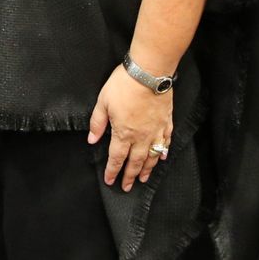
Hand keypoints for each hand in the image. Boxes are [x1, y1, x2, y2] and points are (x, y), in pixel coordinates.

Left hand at [88, 65, 173, 191]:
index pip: (116, 158)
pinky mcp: (166, 122)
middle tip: (127, 187)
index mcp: (123, 133)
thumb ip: (97, 122)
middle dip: (130, 176)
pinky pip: (166, 142)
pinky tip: (162, 157)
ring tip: (144, 179)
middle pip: (135, 162)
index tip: (110, 181)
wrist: (149, 72)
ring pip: (152, 156)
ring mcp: (155, 130)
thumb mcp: (103, 102)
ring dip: (147, 169)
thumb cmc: (124, 84)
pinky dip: (163, 152)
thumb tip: (92, 139)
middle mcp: (141, 136)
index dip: (112, 171)